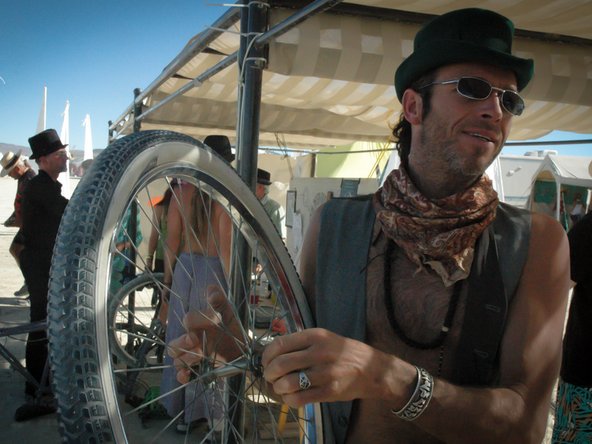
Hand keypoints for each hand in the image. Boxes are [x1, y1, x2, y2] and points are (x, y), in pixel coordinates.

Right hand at [168, 285, 244, 383]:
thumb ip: (220, 301)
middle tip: (193, 340)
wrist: (246, 351)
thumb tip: (212, 288)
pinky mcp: (198, 369)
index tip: (205, 323)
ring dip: (185, 359)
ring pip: (177, 360)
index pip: (187, 322)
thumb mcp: (228, 314)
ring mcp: (193, 356)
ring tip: (200, 355)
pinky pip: (182, 374)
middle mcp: (191, 341)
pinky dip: (182, 376)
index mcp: (196, 325)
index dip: (192, 323)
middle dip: (181, 343)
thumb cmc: (234, 330)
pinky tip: (187, 376)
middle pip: (174, 344)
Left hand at [262, 328, 376, 406]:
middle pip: (281, 364)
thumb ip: (302, 342)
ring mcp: (325, 373)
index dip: (266, 355)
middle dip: (269, 373)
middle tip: (270, 376)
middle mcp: (319, 352)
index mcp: (315, 336)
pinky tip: (290, 397)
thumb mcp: (325, 338)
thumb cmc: (345, 352)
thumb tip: (274, 352)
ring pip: (288, 383)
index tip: (265, 362)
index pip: (280, 344)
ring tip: (280, 387)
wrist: (373, 369)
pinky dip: (289, 400)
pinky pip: (299, 399)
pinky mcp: (329, 391)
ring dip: (278, 387)